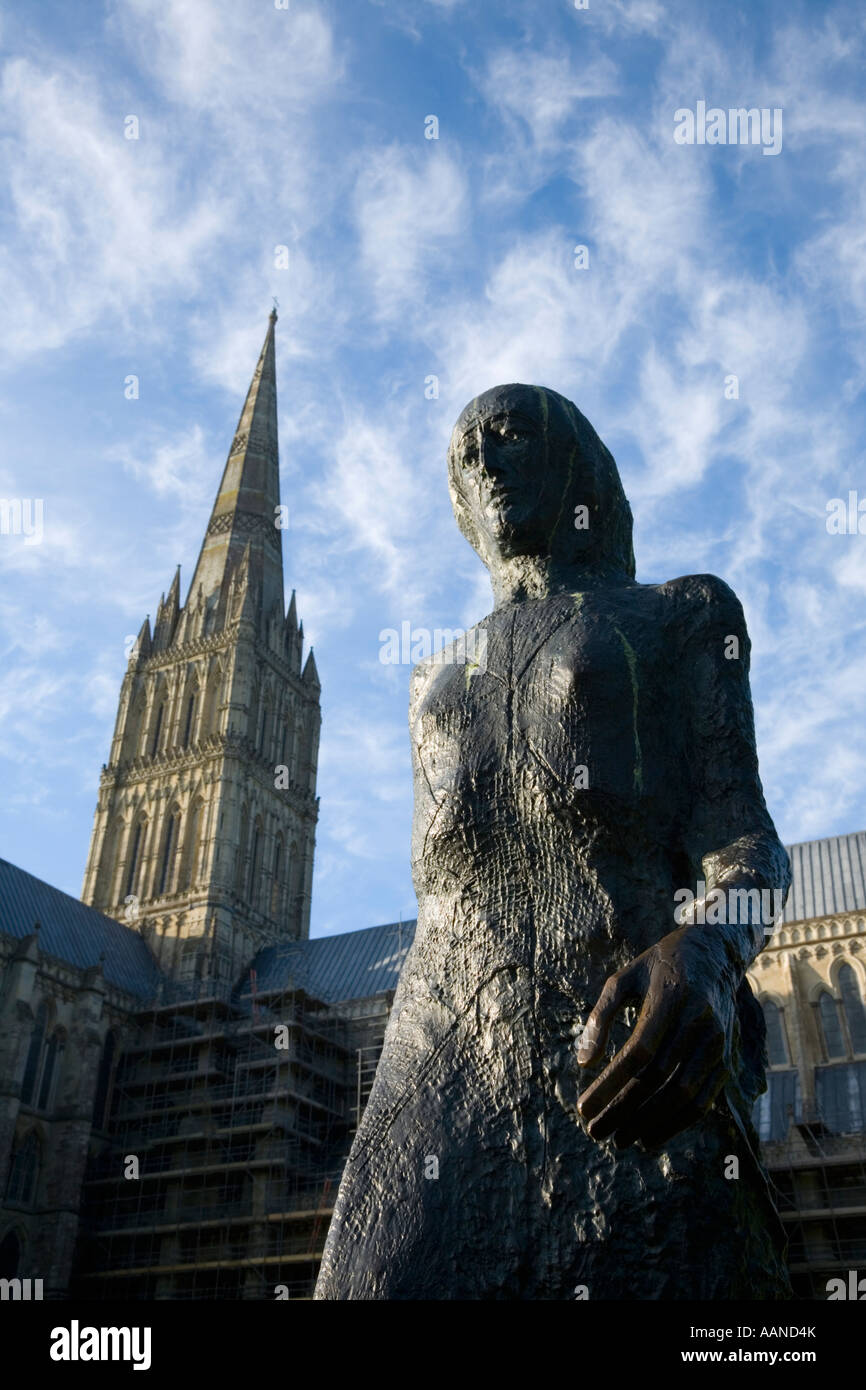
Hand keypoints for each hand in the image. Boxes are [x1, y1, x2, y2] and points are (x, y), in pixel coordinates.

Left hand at [576, 925, 738, 1149]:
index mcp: (670, 997)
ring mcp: (716, 1042)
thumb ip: (601, 1017)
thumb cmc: (658, 968)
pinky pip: (704, 1100)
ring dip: (649, 1123)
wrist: (715, 955)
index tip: (582, 1108)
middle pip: (657, 1078)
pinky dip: (677, 1123)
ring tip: (619, 1139)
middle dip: (622, 1111)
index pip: (638, 1053)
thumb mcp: (623, 979)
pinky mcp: (726, 1059)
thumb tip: (584, 1064)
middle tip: (594, 1132)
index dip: (609, 1085)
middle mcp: (698, 1021)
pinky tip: (651, 1136)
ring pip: (682, 1095)